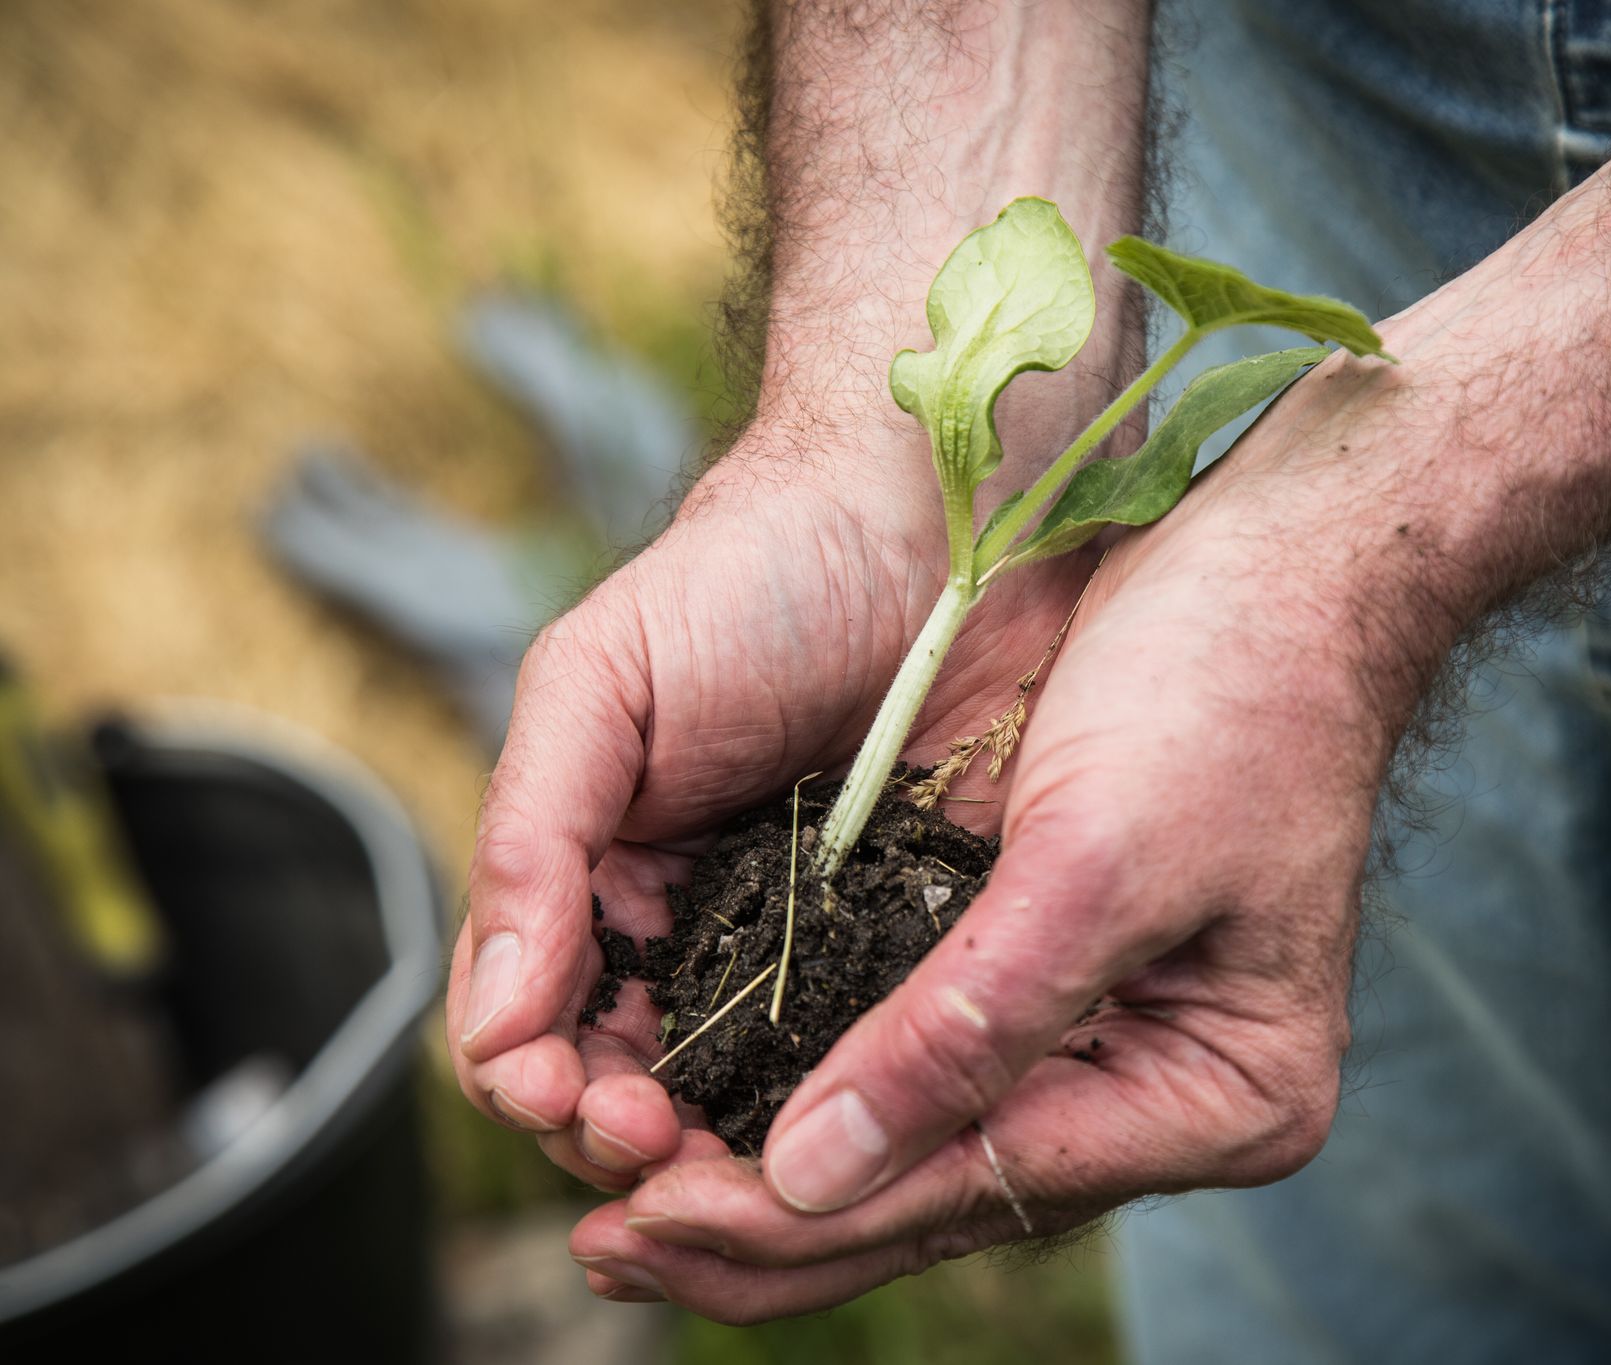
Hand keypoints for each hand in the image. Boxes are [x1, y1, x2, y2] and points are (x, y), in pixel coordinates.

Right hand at [444, 427, 1091, 1194]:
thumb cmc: (750, 577)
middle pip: (634, 1087)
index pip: (537, 1028)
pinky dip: (843, 1108)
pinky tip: (837, 1124)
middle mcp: (705, 933)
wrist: (932, 513)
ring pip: (748, 1101)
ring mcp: (817, 950)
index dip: (535, 1081)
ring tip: (727, 1157)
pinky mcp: (926, 948)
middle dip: (617, 1136)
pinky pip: (875, 1058)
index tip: (565, 1096)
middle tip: (648, 1139)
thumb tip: (488, 1022)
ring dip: (719, 1151)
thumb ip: (530, 840)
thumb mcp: (598, 684)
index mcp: (607, 879)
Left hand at [565, 348, 1468, 1316]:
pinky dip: (808, 1084)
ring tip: (615, 1207)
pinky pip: (911, 1064)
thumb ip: (963, 1035)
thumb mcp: (1094, 862)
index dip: (803, 1213)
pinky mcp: (1046, 974)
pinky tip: (703, 1107)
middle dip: (764, 1226)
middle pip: (936, 1195)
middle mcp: (1162, 1093)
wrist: (1278, 561)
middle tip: (600, 1243)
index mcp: (1218, 1094)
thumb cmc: (1225, 688)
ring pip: (911, 1148)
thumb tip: (809, 1178)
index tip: (641, 1214)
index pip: (976, 1187)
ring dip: (768, 1174)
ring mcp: (1108, 1039)